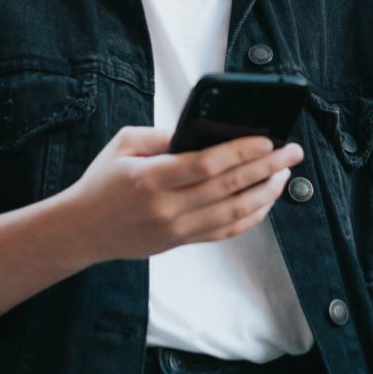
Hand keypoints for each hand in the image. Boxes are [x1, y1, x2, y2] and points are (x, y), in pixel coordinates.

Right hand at [67, 127, 304, 263]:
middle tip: (291, 152)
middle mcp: (167, 208)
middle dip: (266, 168)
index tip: (266, 139)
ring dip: (265, 193)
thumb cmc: (101, 182)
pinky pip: (225, 232)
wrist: (81, 230)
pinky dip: (251, 216)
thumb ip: (161, 136)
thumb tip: (201, 131)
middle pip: (228, 188)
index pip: (205, 165)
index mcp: (150, 179)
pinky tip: (265, 200)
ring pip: (233, 213)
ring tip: (285, 174)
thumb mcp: (123, 144)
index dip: (240, 152)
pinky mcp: (181, 242)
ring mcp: (176, 230)